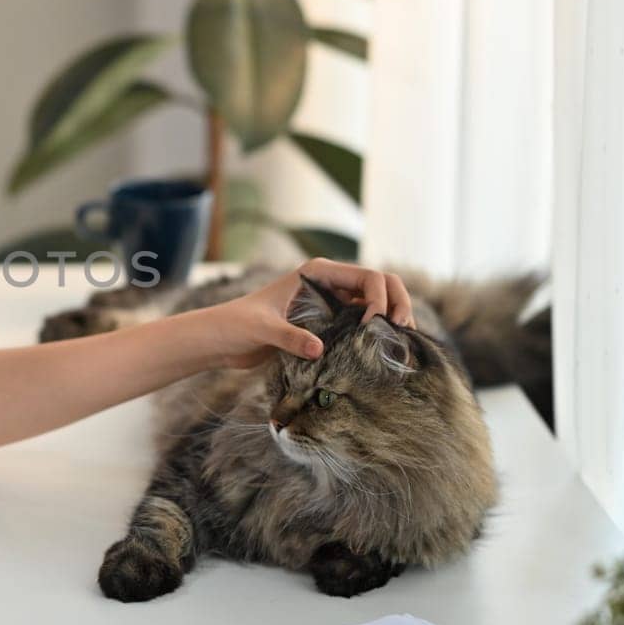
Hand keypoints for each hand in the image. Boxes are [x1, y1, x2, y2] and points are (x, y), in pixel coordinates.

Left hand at [200, 258, 414, 369]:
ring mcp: (331, 301)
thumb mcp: (263, 329)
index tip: (374, 326)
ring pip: (374, 304)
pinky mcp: (327, 321)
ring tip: (399, 344)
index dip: (380, 298)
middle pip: (380, 285)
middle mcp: (329, 282)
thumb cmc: (236, 326)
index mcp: (317, 272)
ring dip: (390, 319)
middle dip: (396, 305)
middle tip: (403, 332)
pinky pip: (361, 322)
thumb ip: (290, 337)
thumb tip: (318, 349)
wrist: (221, 339)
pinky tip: (382, 352)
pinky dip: (376, 333)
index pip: (367, 276)